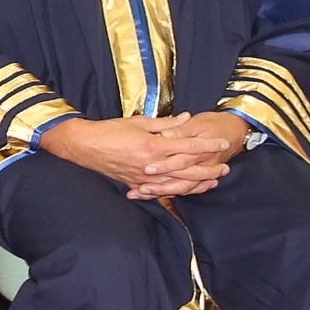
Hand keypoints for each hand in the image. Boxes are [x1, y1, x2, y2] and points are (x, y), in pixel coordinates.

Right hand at [38, 114, 242, 200]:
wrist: (84, 145)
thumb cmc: (109, 130)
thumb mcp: (138, 122)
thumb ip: (164, 123)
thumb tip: (186, 118)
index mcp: (154, 146)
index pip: (188, 147)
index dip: (208, 145)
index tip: (223, 143)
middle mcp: (153, 164)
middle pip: (188, 169)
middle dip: (209, 168)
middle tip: (225, 168)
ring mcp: (145, 177)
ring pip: (178, 183)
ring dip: (198, 183)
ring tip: (213, 181)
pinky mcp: (137, 184)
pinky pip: (161, 191)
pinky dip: (177, 191)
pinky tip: (187, 190)